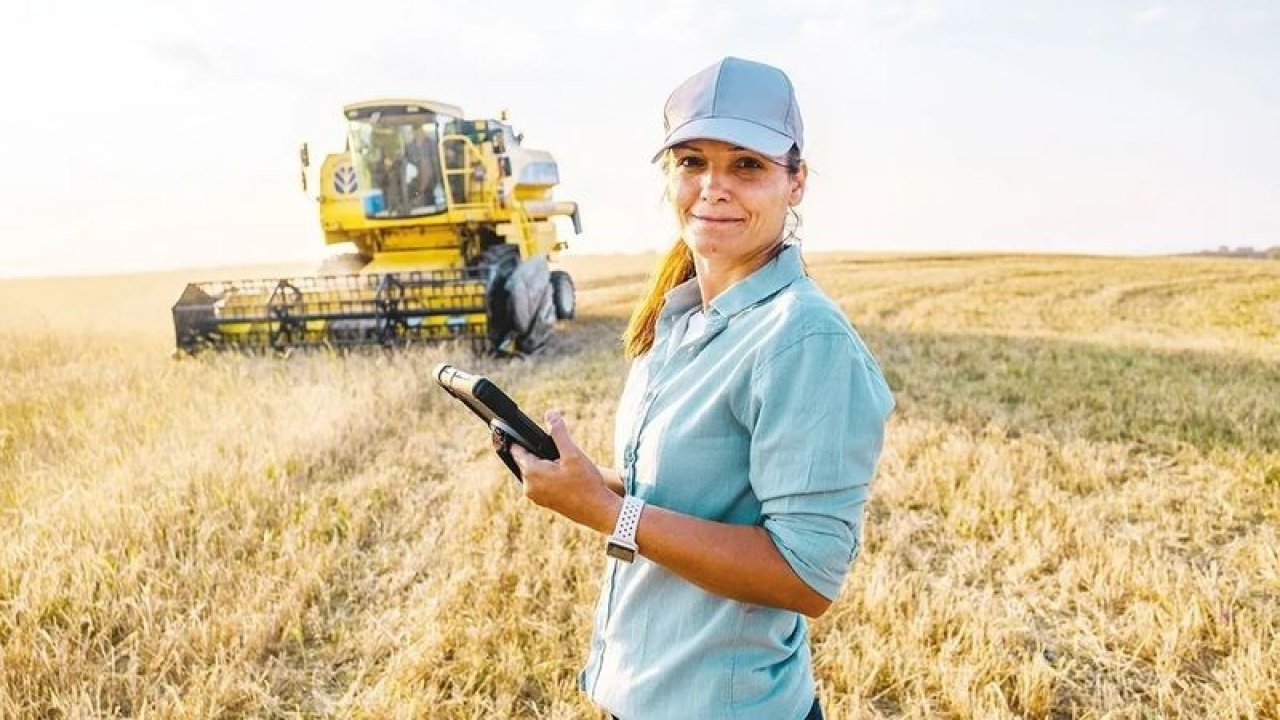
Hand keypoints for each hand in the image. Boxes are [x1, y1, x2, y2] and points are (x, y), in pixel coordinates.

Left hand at [509, 410, 620, 533]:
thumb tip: (550, 414)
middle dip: (538, 452)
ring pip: (534, 472)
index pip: (517, 450)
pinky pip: (540, 482)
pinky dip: (548, 475)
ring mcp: (535, 497)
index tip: (517, 431)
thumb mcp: (573, 454)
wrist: (598, 511)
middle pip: (526, 461)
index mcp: (532, 473)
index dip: (519, 439)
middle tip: (556, 450)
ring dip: (544, 464)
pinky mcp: (543, 502)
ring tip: (563, 462)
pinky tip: (564, 474)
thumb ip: (559, 433)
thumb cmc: (586, 483)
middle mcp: (528, 487)